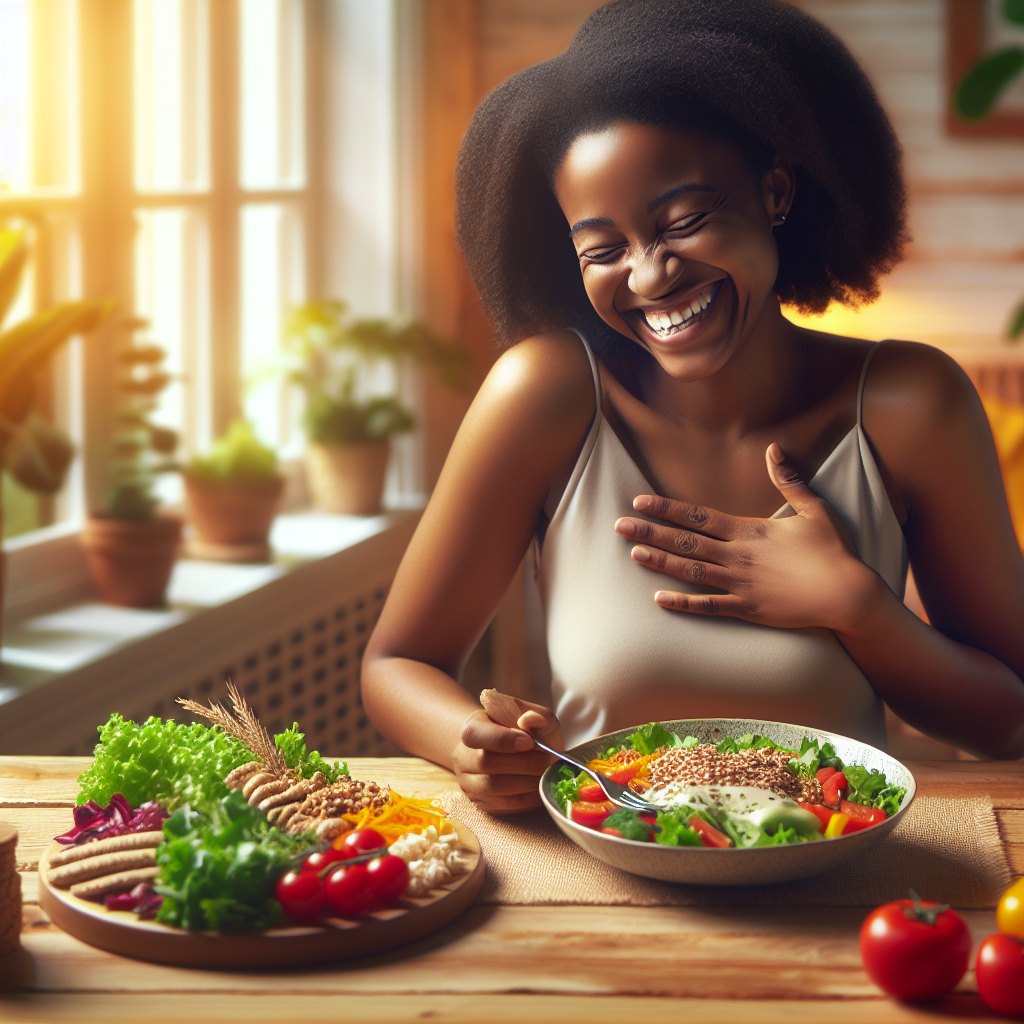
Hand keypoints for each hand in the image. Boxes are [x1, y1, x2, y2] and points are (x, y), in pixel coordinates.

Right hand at [452, 698, 562, 812]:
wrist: (497, 749)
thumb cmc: (514, 729)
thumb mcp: (525, 714)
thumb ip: (531, 713)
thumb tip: (530, 720)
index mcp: (471, 729)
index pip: (476, 735)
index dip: (502, 739)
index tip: (530, 741)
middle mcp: (463, 758)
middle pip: (487, 763)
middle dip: (524, 763)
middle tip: (551, 760)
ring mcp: (469, 783)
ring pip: (494, 788)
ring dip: (527, 782)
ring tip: (548, 774)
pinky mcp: (482, 802)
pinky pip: (502, 806)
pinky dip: (526, 799)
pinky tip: (541, 788)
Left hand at [613, 442, 881, 632]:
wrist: (847, 595)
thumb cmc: (832, 552)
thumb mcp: (814, 509)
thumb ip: (790, 480)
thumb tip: (776, 449)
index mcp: (750, 530)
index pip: (698, 516)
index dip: (666, 509)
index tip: (640, 501)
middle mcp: (738, 555)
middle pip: (685, 541)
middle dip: (649, 533)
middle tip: (619, 526)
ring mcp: (740, 583)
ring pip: (690, 571)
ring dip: (660, 562)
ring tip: (632, 554)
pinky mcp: (747, 609)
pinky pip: (708, 605)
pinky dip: (682, 602)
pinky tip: (658, 599)